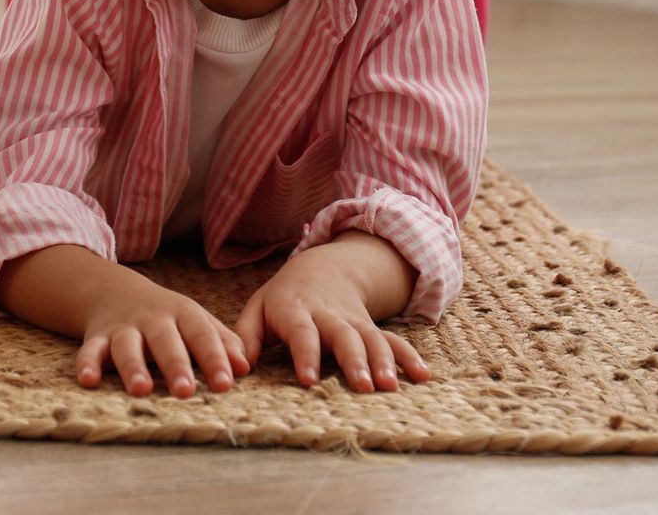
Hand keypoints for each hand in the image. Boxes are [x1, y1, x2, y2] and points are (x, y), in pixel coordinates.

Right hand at [76, 273, 250, 397]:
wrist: (114, 290)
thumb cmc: (167, 317)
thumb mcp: (196, 321)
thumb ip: (222, 342)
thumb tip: (245, 367)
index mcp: (183, 314)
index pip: (202, 336)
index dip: (214, 359)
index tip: (225, 384)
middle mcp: (152, 320)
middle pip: (165, 341)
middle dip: (175, 365)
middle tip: (185, 391)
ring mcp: (123, 328)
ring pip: (127, 347)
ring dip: (133, 368)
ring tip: (142, 390)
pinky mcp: (97, 337)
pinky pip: (90, 350)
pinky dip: (87, 364)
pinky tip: (88, 381)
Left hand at [232, 245, 431, 392]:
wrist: (322, 269)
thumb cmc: (283, 299)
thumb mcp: (259, 309)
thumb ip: (245, 336)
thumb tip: (234, 368)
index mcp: (296, 310)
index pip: (301, 332)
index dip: (305, 354)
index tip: (308, 379)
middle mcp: (328, 315)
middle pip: (344, 336)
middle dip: (354, 360)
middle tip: (363, 386)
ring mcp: (354, 321)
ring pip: (372, 339)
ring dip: (384, 361)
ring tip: (390, 387)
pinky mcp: (371, 328)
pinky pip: (393, 341)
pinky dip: (409, 357)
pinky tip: (423, 376)